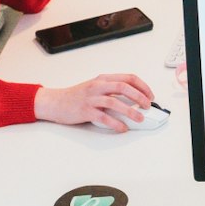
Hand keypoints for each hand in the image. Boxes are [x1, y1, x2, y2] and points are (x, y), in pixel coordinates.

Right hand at [33, 74, 154, 132]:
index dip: (143, 86)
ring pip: (114, 102)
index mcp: (103, 79)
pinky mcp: (85, 111)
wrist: (54, 102)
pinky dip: (115, 123)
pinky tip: (122, 127)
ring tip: (139, 118)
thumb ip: (113, 90)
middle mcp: (98, 86)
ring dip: (130, 111)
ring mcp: (91, 98)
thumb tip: (135, 99)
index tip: (150, 95)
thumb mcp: (96, 87)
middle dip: (139, 96)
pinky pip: (103, 117)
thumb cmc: (77, 96)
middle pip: (123, 87)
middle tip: (147, 106)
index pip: (128, 78)